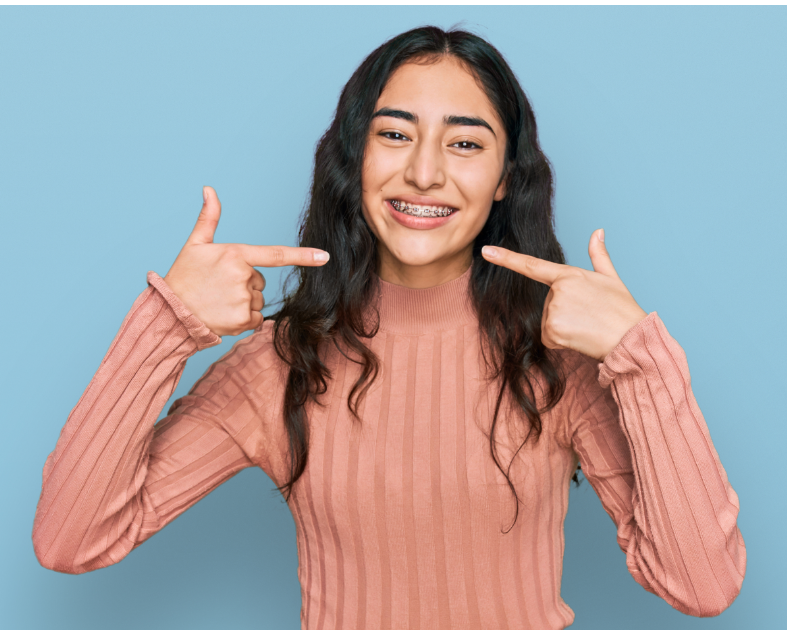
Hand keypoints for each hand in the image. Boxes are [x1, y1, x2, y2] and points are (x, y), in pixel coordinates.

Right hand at [163, 186, 329, 336]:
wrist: (171, 312)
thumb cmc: (183, 276)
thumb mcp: (195, 244)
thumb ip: (209, 217)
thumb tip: (209, 189)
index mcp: (236, 255)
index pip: (276, 254)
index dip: (303, 256)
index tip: (325, 257)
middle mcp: (243, 276)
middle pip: (260, 281)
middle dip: (245, 284)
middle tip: (219, 287)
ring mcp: (244, 299)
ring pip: (258, 300)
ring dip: (243, 303)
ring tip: (218, 301)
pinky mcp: (243, 320)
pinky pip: (256, 319)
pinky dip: (243, 320)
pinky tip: (223, 314)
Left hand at [481, 229, 647, 361]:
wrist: (631, 337)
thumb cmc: (622, 309)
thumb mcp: (611, 278)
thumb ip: (598, 255)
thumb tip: (598, 231)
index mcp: (569, 275)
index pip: (531, 265)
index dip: (506, 258)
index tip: (486, 251)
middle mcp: (558, 290)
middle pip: (547, 304)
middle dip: (564, 312)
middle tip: (588, 316)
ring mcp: (554, 310)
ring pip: (547, 322)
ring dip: (563, 328)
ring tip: (586, 326)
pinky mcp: (553, 330)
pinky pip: (548, 338)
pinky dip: (561, 342)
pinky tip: (580, 338)